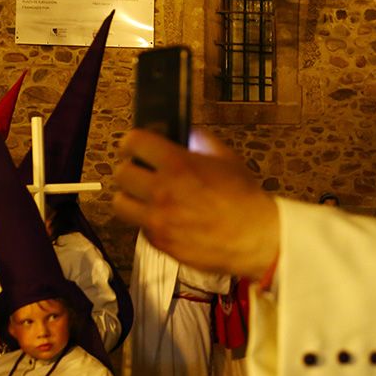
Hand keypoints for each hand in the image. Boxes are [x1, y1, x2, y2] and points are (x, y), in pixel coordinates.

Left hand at [113, 129, 278, 279]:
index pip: (134, 142)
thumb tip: (187, 133)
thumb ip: (202, 142)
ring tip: (145, 198)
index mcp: (178, 164)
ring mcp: (158, 219)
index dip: (133, 143)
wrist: (255, 238)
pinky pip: (139, 227)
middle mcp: (163, 191)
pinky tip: (165, 219)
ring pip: (120, 203)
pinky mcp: (160, 242)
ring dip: (131, 198)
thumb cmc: (245, 200)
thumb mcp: (227, 160)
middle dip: (130, 170)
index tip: (135, 147)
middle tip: (141, 173)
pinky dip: (147, 222)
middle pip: (121, 172)